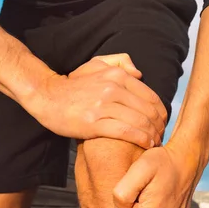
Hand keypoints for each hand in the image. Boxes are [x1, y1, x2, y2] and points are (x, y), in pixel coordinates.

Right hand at [22, 53, 166, 148]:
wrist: (46, 96)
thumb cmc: (73, 85)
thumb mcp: (95, 65)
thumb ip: (119, 62)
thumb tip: (139, 74)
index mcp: (117, 76)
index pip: (151, 97)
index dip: (161, 113)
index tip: (162, 124)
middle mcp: (113, 89)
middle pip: (148, 111)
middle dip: (159, 126)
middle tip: (161, 137)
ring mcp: (103, 106)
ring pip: (139, 122)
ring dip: (152, 135)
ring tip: (155, 143)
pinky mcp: (94, 123)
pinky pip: (126, 132)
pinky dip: (140, 139)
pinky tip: (146, 145)